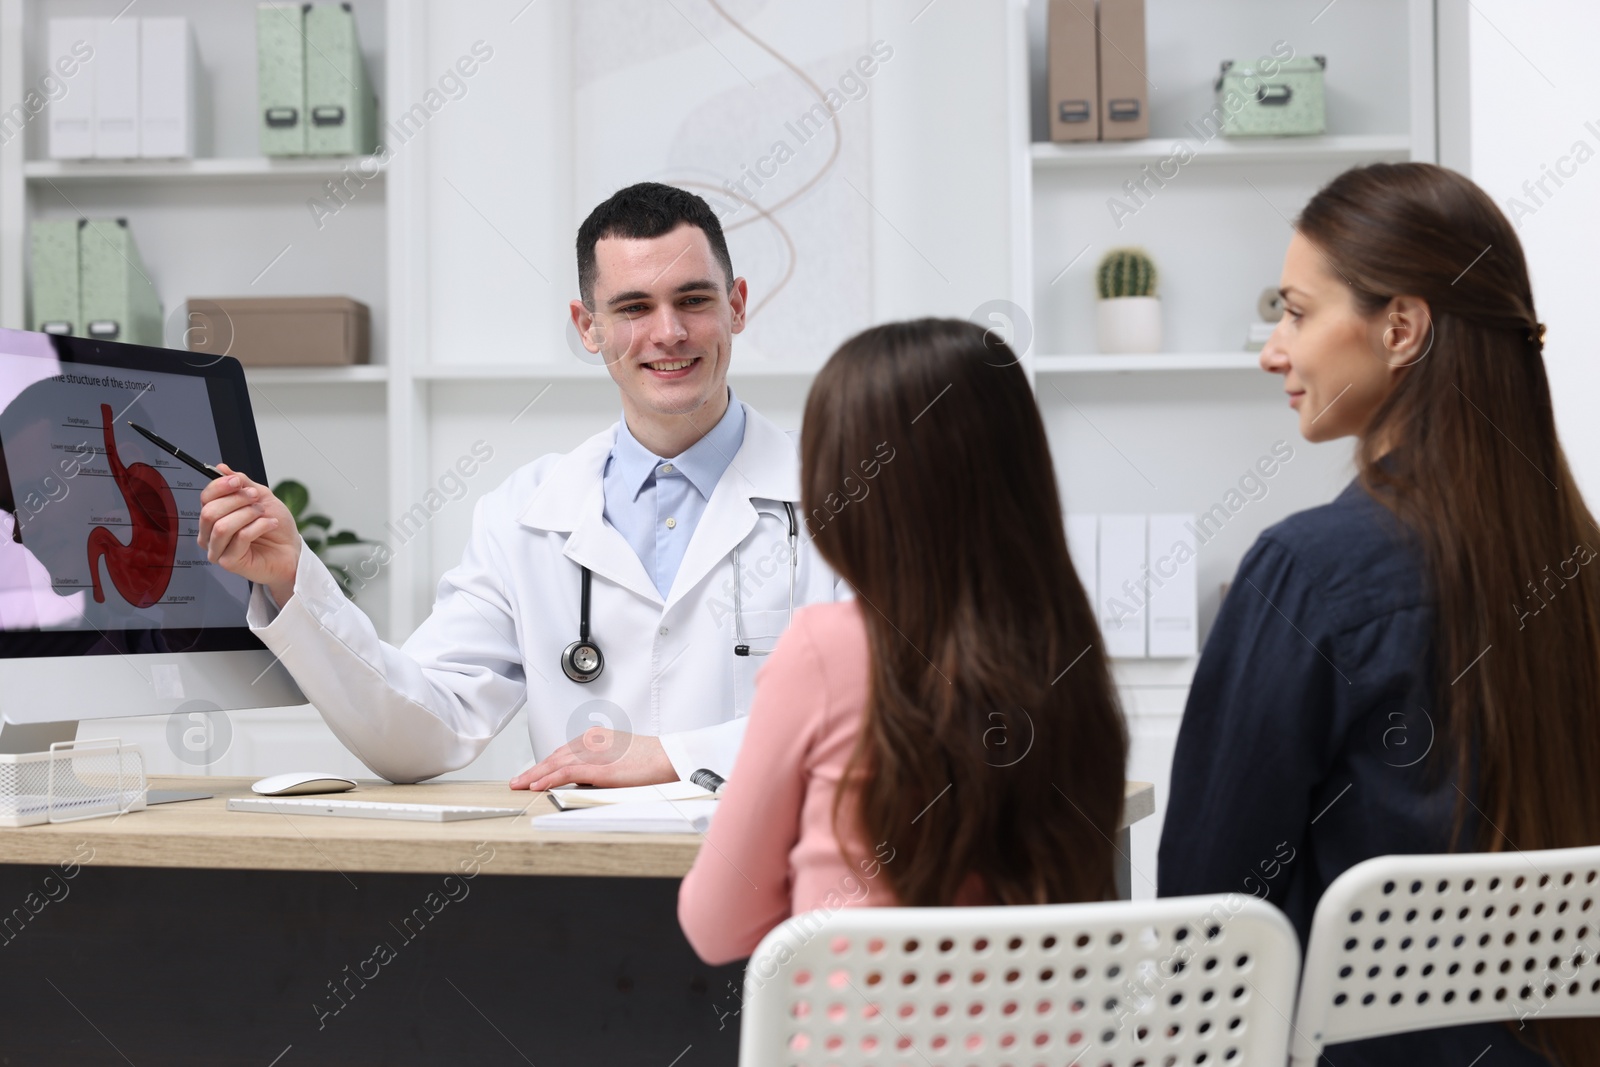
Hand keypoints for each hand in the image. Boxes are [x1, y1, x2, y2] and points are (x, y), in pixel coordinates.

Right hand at [197, 463, 299, 605]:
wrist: (292, 551)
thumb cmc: (276, 528)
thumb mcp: (261, 497)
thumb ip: (241, 483)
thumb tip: (221, 468)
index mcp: (214, 517)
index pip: (205, 498)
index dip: (220, 486)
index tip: (238, 482)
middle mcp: (210, 534)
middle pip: (209, 512)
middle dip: (236, 500)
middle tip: (256, 498)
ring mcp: (217, 550)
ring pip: (222, 526)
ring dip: (248, 514)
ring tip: (263, 514)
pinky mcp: (229, 563)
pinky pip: (240, 537)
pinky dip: (259, 526)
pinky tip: (270, 524)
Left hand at [510, 730, 674, 790]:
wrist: (669, 759)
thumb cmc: (651, 761)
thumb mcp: (620, 758)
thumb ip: (600, 764)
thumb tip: (586, 779)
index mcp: (597, 737)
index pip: (563, 751)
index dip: (544, 763)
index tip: (532, 773)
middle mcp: (592, 741)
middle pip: (555, 756)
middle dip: (534, 769)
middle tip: (517, 780)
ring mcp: (595, 753)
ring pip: (556, 763)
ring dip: (535, 775)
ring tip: (520, 786)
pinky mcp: (599, 767)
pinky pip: (566, 773)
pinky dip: (548, 779)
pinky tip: (537, 786)